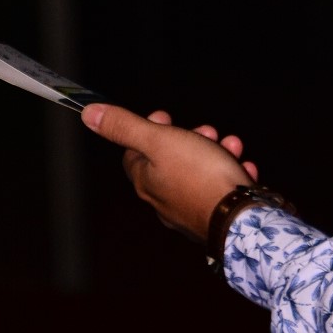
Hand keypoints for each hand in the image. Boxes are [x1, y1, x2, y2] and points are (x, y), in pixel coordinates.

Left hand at [81, 103, 257, 242]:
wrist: (238, 217)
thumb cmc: (199, 176)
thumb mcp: (159, 141)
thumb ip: (125, 127)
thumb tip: (89, 114)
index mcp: (146, 180)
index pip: (133, 152)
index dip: (147, 130)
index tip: (166, 117)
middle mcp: (162, 199)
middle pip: (169, 161)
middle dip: (190, 139)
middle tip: (207, 131)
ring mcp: (188, 211)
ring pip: (198, 174)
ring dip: (215, 154)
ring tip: (231, 146)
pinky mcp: (214, 218)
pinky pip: (219, 191)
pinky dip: (230, 176)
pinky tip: (243, 170)